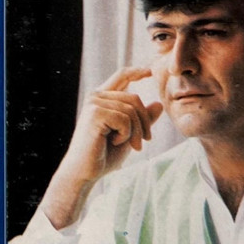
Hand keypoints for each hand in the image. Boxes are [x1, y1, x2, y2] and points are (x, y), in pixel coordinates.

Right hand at [40, 67, 162, 228]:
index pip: (121, 76)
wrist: (85, 172)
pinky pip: (125, 118)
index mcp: (102, 98)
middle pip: (134, 98)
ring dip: (137, 131)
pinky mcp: (95, 113)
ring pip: (132, 109)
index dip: (137, 71)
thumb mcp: (130, 134)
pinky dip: (126, 134)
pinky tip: (114, 142)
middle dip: (144, 122)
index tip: (151, 70)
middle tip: (144, 142)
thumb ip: (142, 119)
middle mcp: (96, 96)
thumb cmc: (104, 155)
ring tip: (132, 146)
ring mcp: (94, 103)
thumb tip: (158, 104)